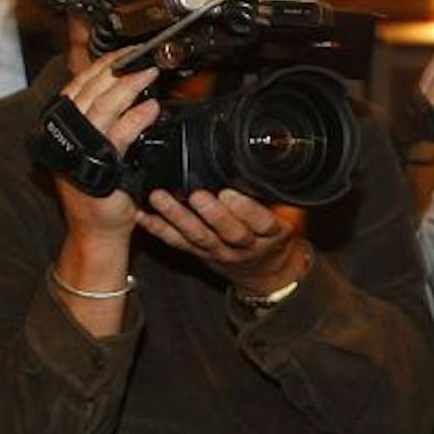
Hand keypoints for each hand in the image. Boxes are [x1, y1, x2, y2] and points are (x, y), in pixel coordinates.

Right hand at [50, 56, 161, 242]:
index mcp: (63, 128)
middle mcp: (67, 137)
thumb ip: (102, 120)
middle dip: (117, 70)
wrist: (98, 230)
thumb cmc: (100, 190)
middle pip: (90, 93)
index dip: (101, 67)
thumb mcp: (97, 147)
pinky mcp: (99, 168)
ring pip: (102, 109)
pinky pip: (118, 136)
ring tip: (149, 74)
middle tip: (142, 58)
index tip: (123, 53)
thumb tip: (120, 87)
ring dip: (128, 88)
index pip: (79, 87)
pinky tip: (151, 108)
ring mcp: (81, 152)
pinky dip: (135, 119)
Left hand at [138, 188, 308, 294]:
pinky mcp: (199, 254)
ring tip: (160, 197)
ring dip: (178, 217)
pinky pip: (177, 243)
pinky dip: (158, 229)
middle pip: (228, 232)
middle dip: (211, 214)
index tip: (230, 192)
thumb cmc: (275, 238)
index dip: (246, 209)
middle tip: (196, 194)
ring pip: (198, 237)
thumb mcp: (291, 217)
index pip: (261, 222)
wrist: (265, 273)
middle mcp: (245, 245)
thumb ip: (283, 196)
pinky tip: (142, 214)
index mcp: (271, 234)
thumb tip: (278, 160)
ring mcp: (219, 252)